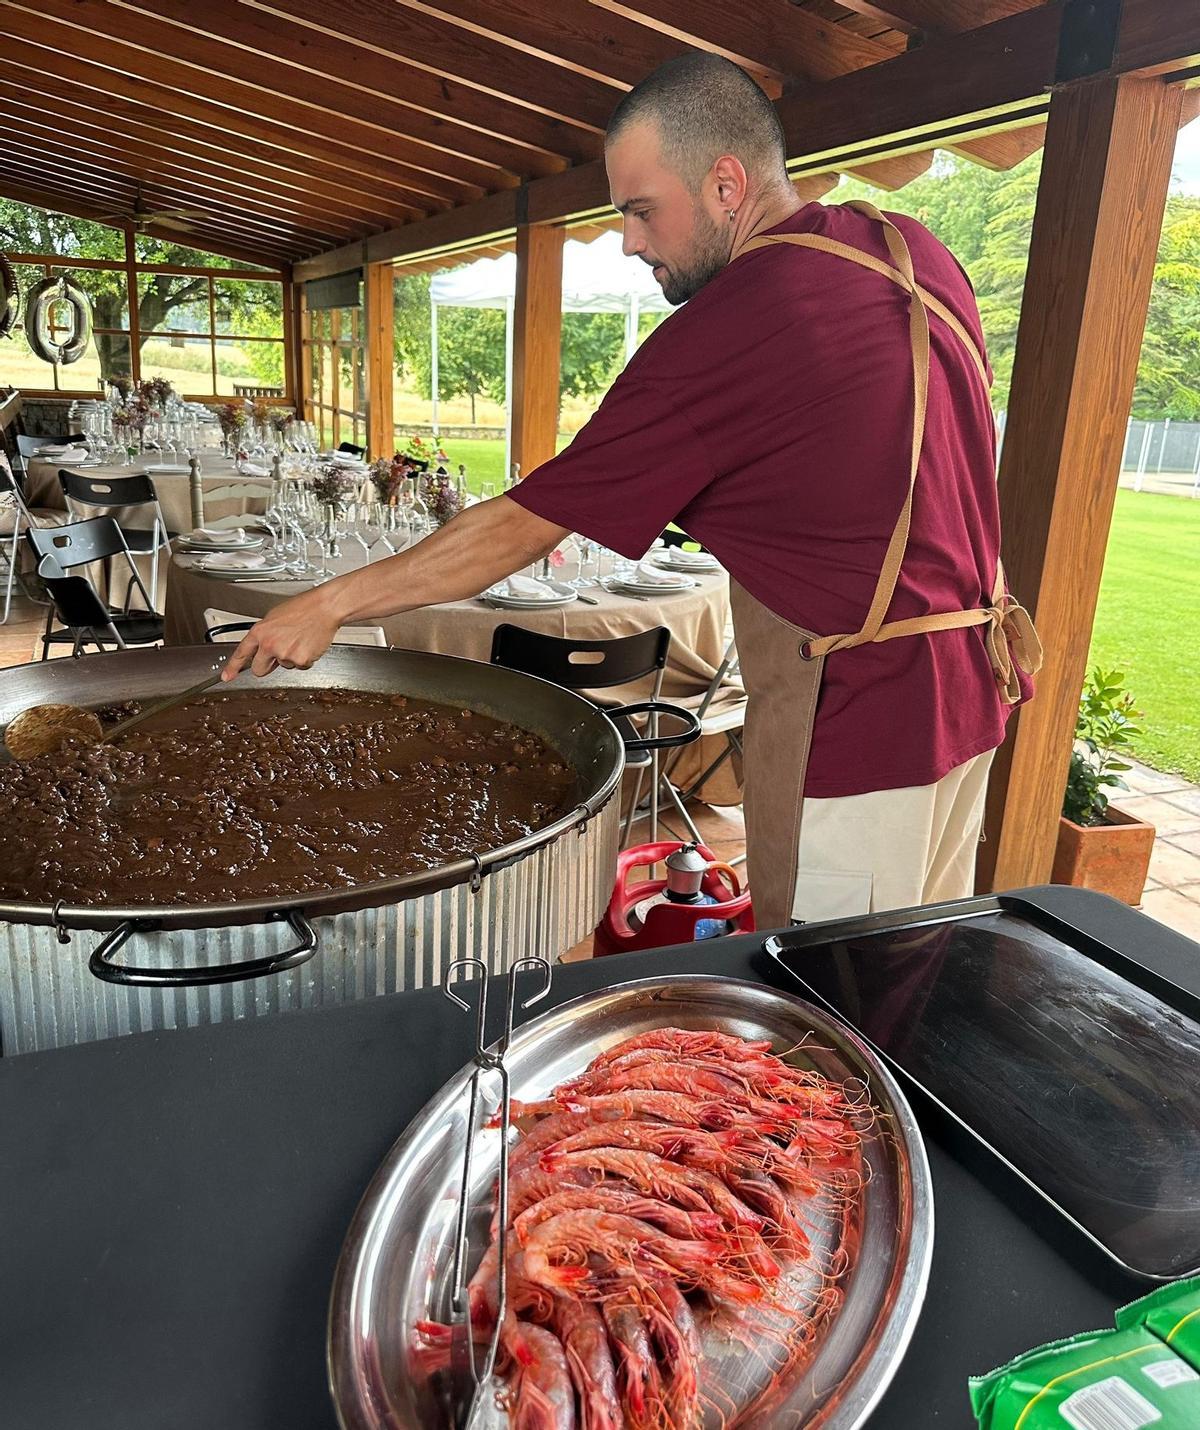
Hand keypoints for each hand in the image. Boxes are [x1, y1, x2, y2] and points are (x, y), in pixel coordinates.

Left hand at [220, 591, 342, 679]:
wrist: (324, 608)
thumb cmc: (303, 609)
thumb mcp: (275, 617)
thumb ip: (265, 634)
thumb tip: (262, 647)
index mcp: (260, 631)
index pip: (241, 652)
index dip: (232, 667)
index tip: (227, 676)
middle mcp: (270, 644)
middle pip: (260, 669)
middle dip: (267, 665)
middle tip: (279, 654)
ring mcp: (284, 654)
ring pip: (284, 666)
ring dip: (291, 657)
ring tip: (300, 639)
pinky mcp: (300, 660)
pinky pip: (300, 667)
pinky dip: (305, 659)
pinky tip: (308, 644)